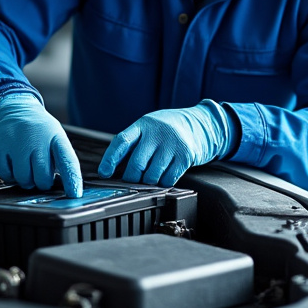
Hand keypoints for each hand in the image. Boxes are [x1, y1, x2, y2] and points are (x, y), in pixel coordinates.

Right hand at [0, 92, 81, 196]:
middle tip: (40, 174)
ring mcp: (14, 142)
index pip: (67, 161)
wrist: (14, 109)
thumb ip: (61, 159)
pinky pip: (6, 176)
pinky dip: (10, 176)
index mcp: (55, 136)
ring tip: (27, 167)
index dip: (72, 180)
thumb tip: (66, 186)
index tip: (75, 194)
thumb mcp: (55, 137)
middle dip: (43, 182)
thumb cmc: (38, 130)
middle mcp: (35, 137)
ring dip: (26, 180)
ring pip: (23, 179)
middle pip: (42, 177)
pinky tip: (14, 164)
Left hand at [97, 101, 233, 186]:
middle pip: (136, 164)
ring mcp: (172, 144)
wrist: (202, 124)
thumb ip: (133, 144)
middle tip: (132, 179)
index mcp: (143, 125)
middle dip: (131, 178)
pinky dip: (163, 183)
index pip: (122, 141)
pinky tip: (165, 175)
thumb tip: (113, 169)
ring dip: (148, 182)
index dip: (110, 159)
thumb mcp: (150, 129)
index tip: (104, 173)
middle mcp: (157, 133)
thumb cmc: (169, 129)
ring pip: (151, 175)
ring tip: (151, 175)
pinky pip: (168, 179)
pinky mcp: (185, 156)